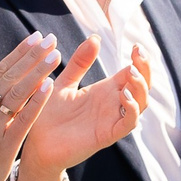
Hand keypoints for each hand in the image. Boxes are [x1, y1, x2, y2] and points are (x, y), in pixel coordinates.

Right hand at [0, 36, 65, 180]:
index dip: (18, 53)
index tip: (35, 38)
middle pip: (9, 77)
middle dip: (31, 56)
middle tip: (50, 39)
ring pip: (17, 94)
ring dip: (37, 72)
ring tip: (55, 56)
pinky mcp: (3, 146)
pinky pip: (22, 120)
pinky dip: (35, 102)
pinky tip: (49, 87)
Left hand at [17, 41, 150, 180]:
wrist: (35, 143)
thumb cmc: (48, 115)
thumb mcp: (64, 83)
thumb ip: (80, 63)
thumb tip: (96, 37)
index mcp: (104, 91)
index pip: (131, 73)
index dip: (138, 60)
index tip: (136, 45)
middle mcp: (112, 104)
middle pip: (142, 87)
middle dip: (145, 70)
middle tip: (138, 55)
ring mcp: (111, 120)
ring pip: (140, 104)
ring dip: (140, 87)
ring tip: (130, 73)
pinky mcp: (106, 135)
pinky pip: (127, 123)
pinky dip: (131, 110)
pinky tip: (124, 96)